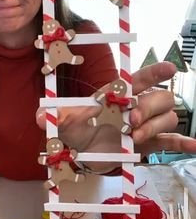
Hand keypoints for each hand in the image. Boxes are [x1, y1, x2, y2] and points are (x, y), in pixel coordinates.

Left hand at [36, 62, 195, 169]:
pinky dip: (182, 142)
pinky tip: (193, 147)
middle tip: (130, 121)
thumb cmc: (79, 129)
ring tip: (136, 137)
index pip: (141, 79)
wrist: (84, 150)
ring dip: (155, 125)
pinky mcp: (149, 142)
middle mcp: (137, 105)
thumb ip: (57, 117)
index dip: (155, 72)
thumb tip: (38, 117)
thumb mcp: (67, 123)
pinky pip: (171, 140)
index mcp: (120, 95)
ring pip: (168, 117)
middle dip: (148, 108)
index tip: (170, 68)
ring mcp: (146, 123)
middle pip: (159, 98)